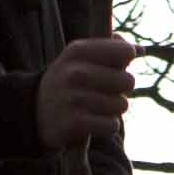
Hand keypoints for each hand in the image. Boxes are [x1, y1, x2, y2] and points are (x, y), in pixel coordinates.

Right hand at [32, 34, 136, 150]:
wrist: (32, 113)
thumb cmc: (66, 82)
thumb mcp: (79, 58)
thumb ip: (110, 48)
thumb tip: (141, 50)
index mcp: (77, 50)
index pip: (124, 52)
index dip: (125, 62)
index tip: (114, 67)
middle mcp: (74, 72)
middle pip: (128, 81)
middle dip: (121, 90)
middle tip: (104, 92)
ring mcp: (73, 98)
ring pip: (121, 105)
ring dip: (113, 110)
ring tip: (95, 108)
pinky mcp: (75, 123)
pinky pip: (112, 125)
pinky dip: (106, 126)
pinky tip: (92, 122)